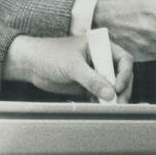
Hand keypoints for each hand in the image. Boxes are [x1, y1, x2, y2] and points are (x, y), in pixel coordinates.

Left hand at [3, 35, 133, 100]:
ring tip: (110, 108)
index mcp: (101, 46)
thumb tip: (110, 93)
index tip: (117, 87)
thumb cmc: (50, 55)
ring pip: (111, 87)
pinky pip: (100, 94)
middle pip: (121, 75)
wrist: (30, 64)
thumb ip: (92, 79)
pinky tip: (99, 107)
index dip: (124, 74)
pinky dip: (101, 101)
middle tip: (119, 103)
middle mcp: (100, 59)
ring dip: (113, 98)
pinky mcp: (86, 85)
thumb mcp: (73, 66)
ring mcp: (94, 73)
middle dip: (122, 89)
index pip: (124, 59)